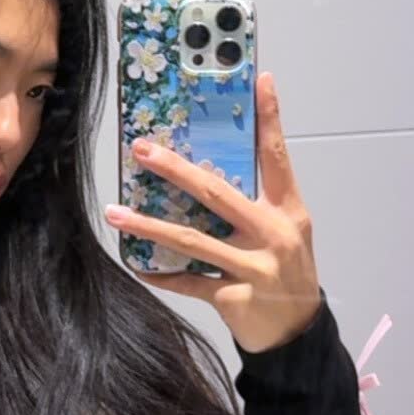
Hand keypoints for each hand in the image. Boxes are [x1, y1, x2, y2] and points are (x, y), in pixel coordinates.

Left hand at [105, 72, 321, 353]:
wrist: (298, 333)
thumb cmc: (287, 272)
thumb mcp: (285, 231)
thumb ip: (257, 202)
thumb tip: (207, 173)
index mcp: (288, 210)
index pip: (277, 155)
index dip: (270, 117)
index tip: (260, 80)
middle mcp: (272, 233)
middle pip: (218, 193)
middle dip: (176, 169)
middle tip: (143, 150)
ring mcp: (253, 267)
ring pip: (192, 239)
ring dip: (149, 225)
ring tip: (115, 213)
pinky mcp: (234, 297)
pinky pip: (188, 282)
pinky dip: (161, 274)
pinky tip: (136, 265)